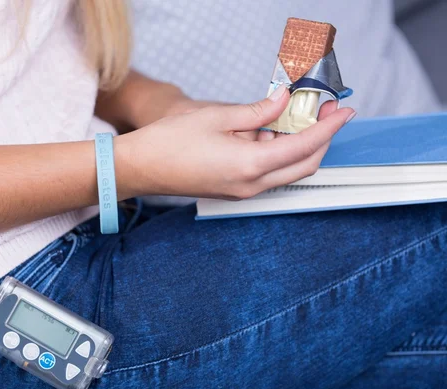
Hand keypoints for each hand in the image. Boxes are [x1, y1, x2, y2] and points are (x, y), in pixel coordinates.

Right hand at [114, 85, 354, 199]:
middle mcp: (251, 185)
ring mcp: (243, 190)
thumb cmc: (170, 143)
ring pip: (288, 169)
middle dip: (321, 138)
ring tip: (295, 114)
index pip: (304, 146)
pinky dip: (278, 152)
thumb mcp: (216, 117)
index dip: (328, 127)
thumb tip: (283, 101)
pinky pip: (269, 171)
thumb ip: (257, 111)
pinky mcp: (234, 189)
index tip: (344, 111)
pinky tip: (270, 130)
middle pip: (304, 164)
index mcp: (249, 165)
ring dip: (298, 144)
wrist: (141, 168)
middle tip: (326, 111)